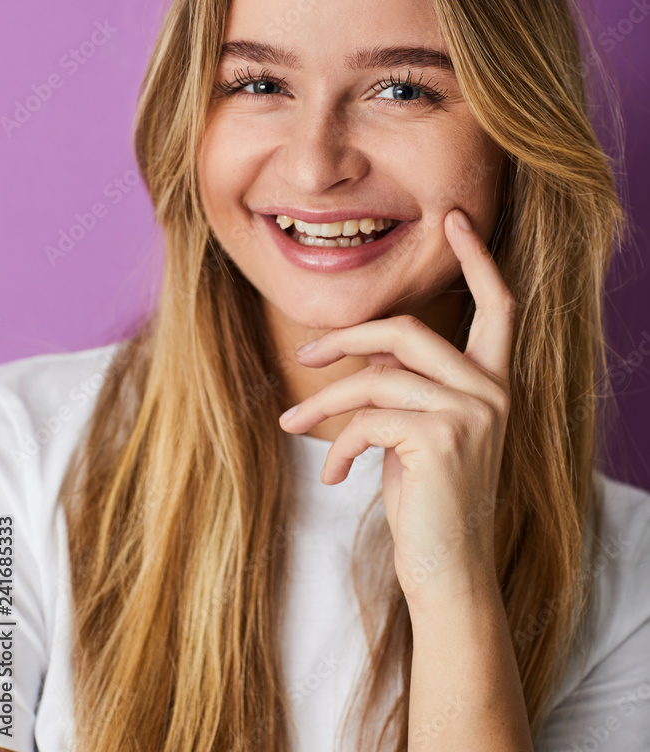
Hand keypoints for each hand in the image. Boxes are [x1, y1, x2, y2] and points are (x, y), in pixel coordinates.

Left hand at [278, 208, 515, 614]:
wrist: (449, 572)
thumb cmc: (429, 501)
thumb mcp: (419, 431)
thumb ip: (405, 385)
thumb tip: (357, 353)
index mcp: (492, 383)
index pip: (499, 306)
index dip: (479, 258)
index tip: (455, 219)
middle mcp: (492, 391)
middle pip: (409, 330)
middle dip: (348, 337)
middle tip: (304, 353)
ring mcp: (473, 413)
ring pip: (376, 376)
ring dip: (323, 401)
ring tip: (292, 424)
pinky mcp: (441, 439)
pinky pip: (367, 418)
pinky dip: (338, 443)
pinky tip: (335, 475)